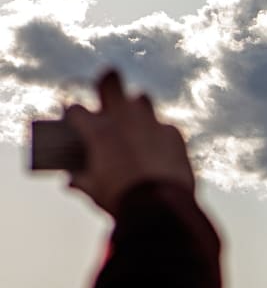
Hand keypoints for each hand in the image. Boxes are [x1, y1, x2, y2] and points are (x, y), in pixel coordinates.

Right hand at [64, 69, 193, 215]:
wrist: (162, 207)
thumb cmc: (122, 200)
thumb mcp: (95, 192)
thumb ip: (81, 181)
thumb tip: (71, 181)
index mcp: (97, 131)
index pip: (76, 109)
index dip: (74, 115)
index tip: (77, 122)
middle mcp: (122, 118)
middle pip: (110, 81)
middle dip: (107, 84)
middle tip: (109, 98)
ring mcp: (150, 122)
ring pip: (141, 99)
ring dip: (137, 108)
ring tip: (137, 124)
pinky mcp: (173, 133)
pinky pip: (165, 127)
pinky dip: (161, 136)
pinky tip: (162, 151)